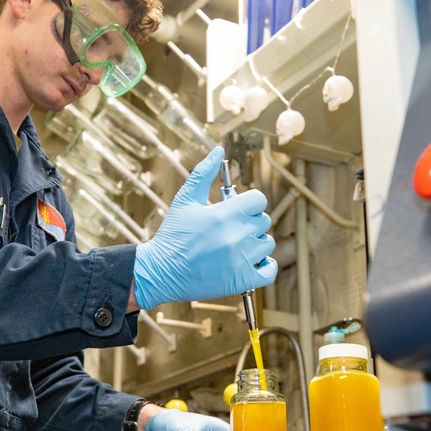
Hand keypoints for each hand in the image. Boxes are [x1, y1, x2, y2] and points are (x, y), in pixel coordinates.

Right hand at [133, 146, 277, 310]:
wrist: (161, 271)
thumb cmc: (172, 234)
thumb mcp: (185, 199)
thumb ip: (203, 173)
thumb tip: (218, 150)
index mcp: (224, 214)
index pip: (259, 200)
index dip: (250, 202)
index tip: (238, 209)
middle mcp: (236, 236)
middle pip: (264, 221)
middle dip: (250, 222)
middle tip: (231, 228)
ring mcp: (241, 260)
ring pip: (267, 244)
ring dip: (255, 244)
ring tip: (235, 246)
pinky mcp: (242, 281)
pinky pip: (270, 271)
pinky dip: (265, 266)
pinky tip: (251, 261)